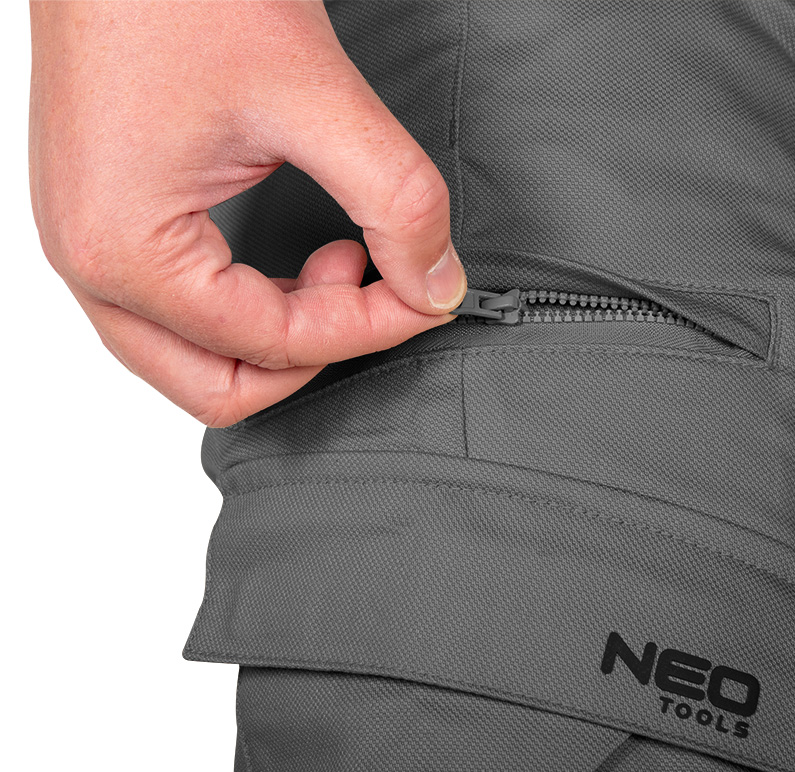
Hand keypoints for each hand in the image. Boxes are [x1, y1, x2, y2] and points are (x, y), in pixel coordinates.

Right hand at [29, 0, 466, 426]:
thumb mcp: (316, 98)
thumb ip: (395, 201)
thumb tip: (439, 282)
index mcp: (124, 252)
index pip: (273, 344)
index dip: (371, 326)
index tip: (429, 288)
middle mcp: (90, 265)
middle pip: (220, 385)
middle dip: (318, 351)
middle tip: (379, 288)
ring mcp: (91, 243)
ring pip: (199, 356)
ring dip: (285, 331)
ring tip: (343, 259)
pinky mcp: (111, 217)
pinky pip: (184, 310)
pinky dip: (253, 303)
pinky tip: (300, 254)